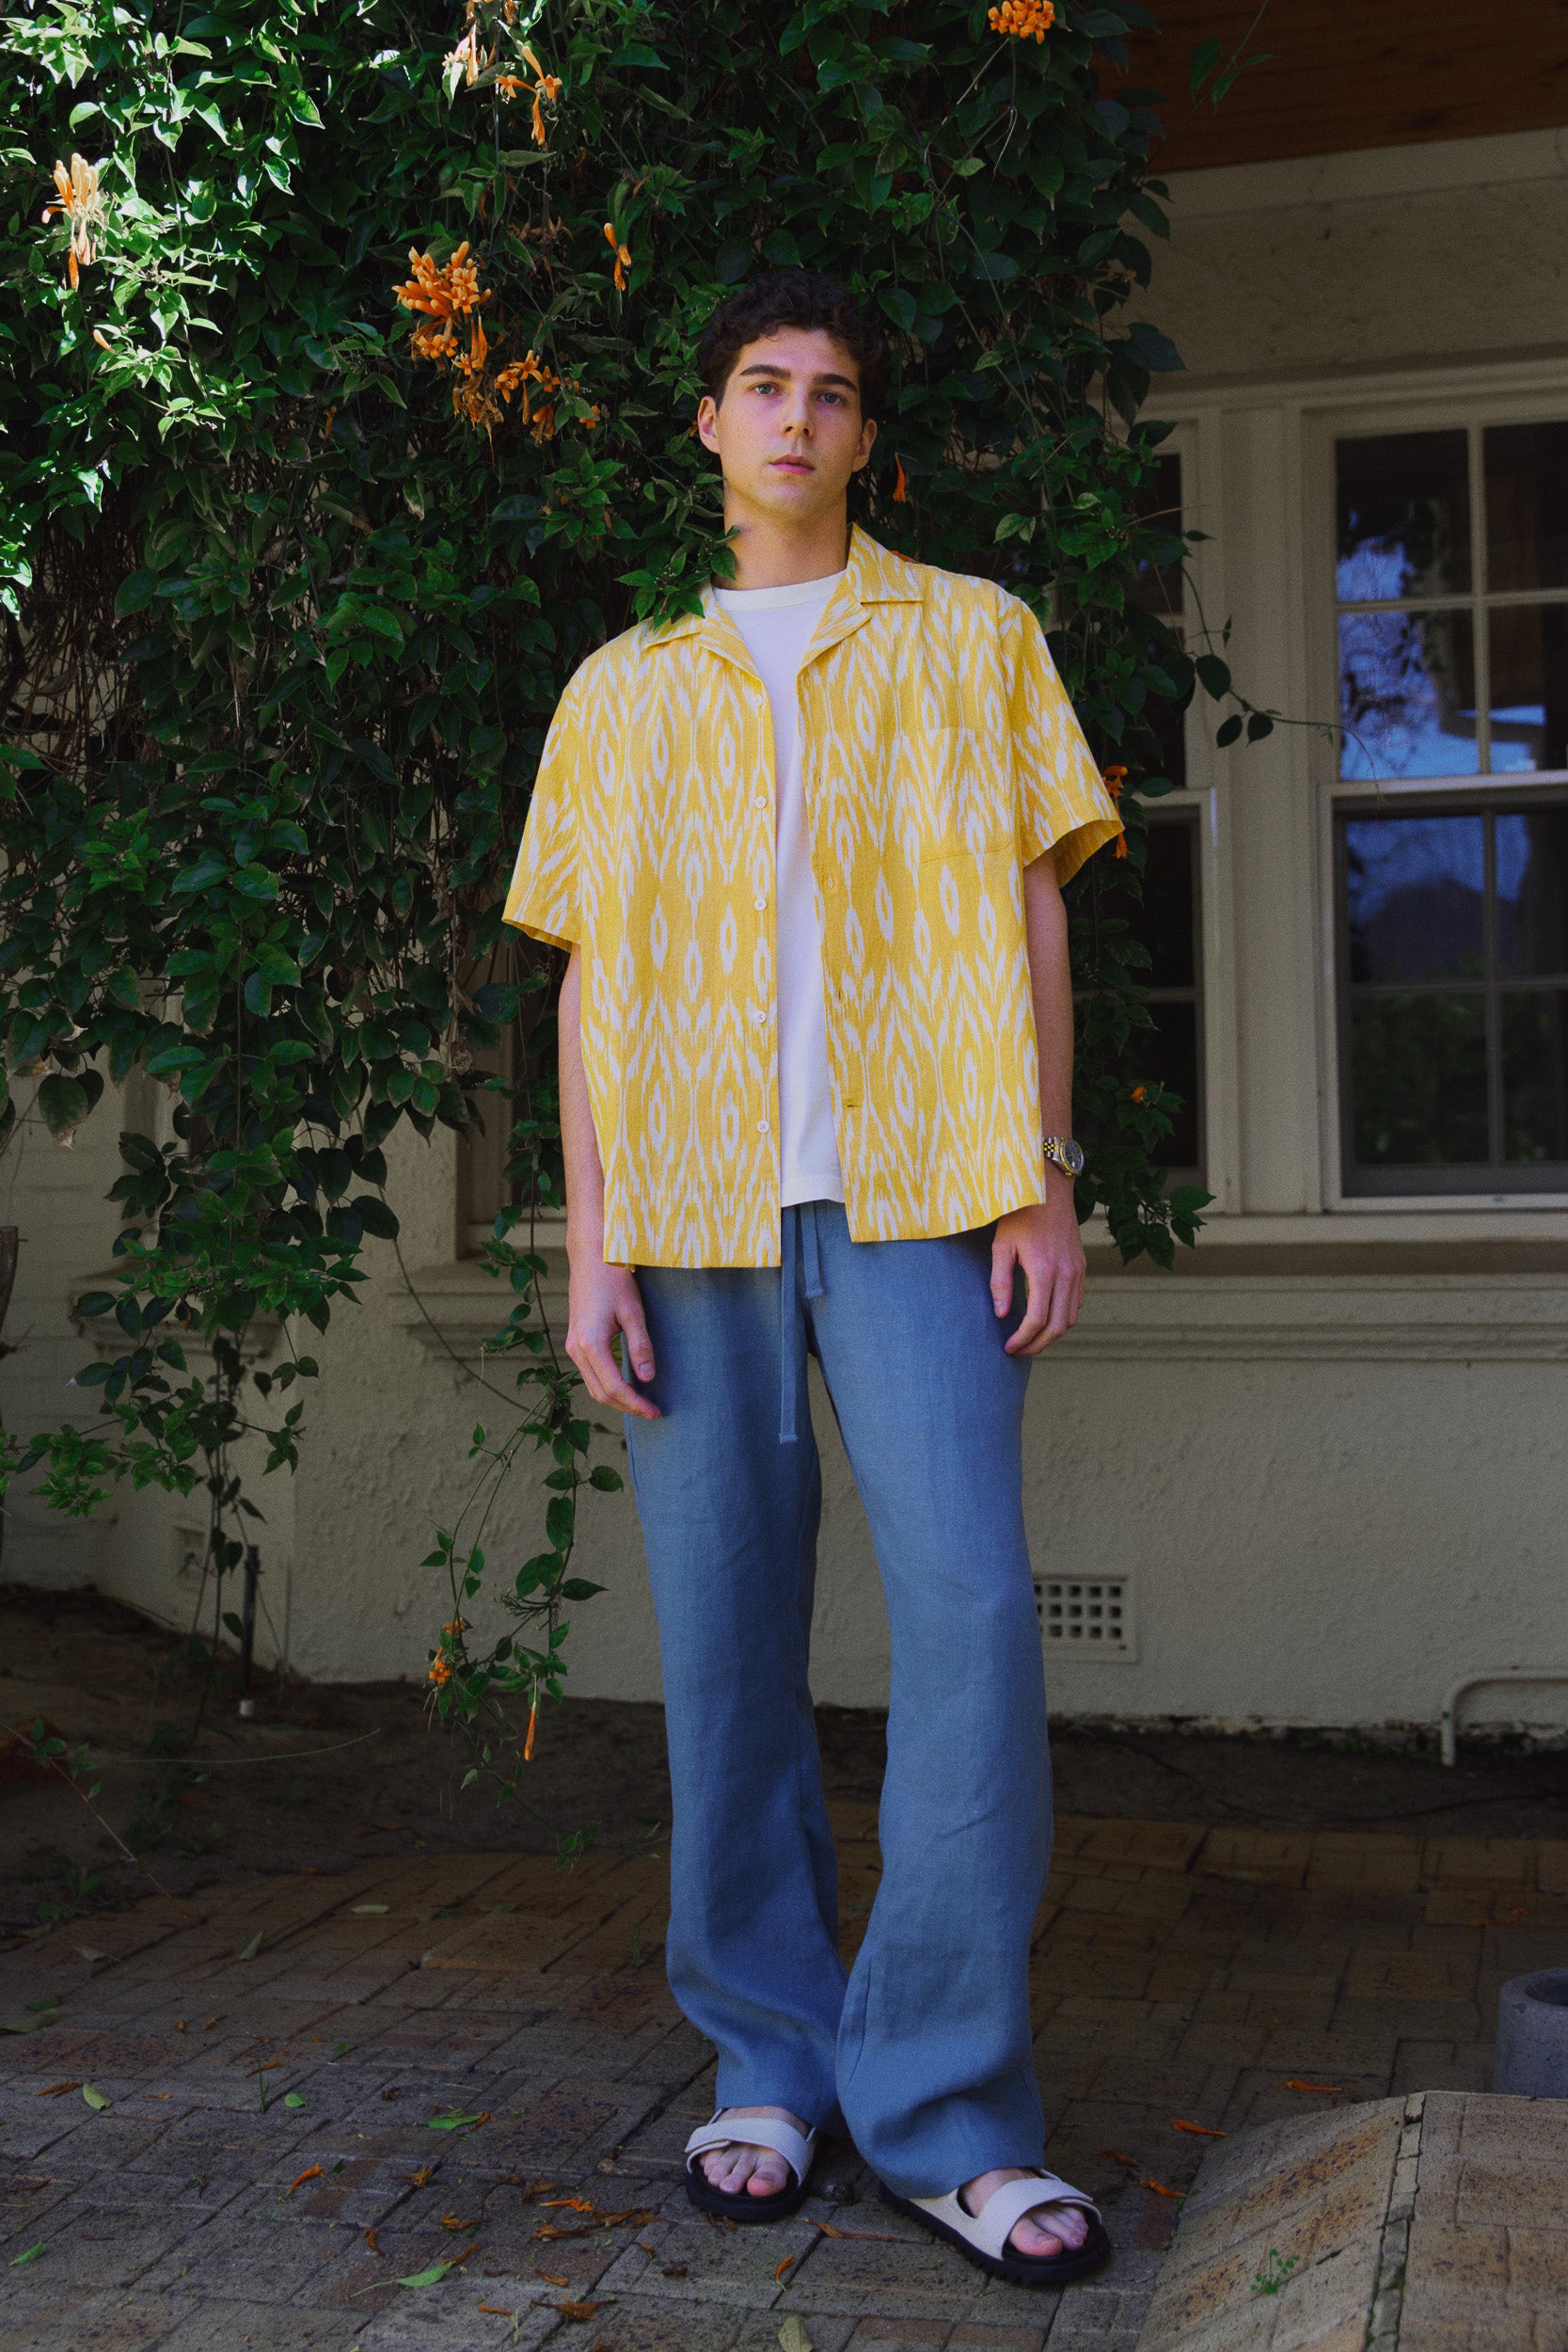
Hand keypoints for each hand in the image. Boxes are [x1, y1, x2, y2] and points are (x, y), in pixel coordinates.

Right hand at [565, 1241, 659, 1419]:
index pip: (614, 1387)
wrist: (591, 1255)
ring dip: (616, 1398)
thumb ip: (640, 1346)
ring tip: (641, 1402)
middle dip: (626, 1406)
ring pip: (592, 1385)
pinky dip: (606, 1384)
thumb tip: (647, 1379)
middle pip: (600, 1393)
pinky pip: (589, 1373)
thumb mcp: (633, 1311)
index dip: (635, 1404)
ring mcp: (571, 1345)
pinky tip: (625, 1383)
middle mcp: (575, 1349)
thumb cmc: (614, 1278)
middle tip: (652, 1411)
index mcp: (590, 1344)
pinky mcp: (574, 1340)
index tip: (655, 1412)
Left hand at [991, 1183, 1084, 1356]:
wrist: (1048, 1188)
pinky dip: (1063, 1317)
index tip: (1009, 1348)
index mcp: (1044, 1270)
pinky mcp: (1081, 1266)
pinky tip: (1045, 1316)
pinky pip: (1077, 1302)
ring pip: (1071, 1318)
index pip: (1036, 1320)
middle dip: (1038, 1345)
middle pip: (1058, 1327)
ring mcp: (1077, 1271)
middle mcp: (1066, 1274)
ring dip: (1052, 1334)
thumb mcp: (1001, 1245)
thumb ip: (1000, 1281)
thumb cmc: (1019, 1214)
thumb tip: (1001, 1315)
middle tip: (1019, 1351)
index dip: (1022, 1340)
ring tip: (1031, 1338)